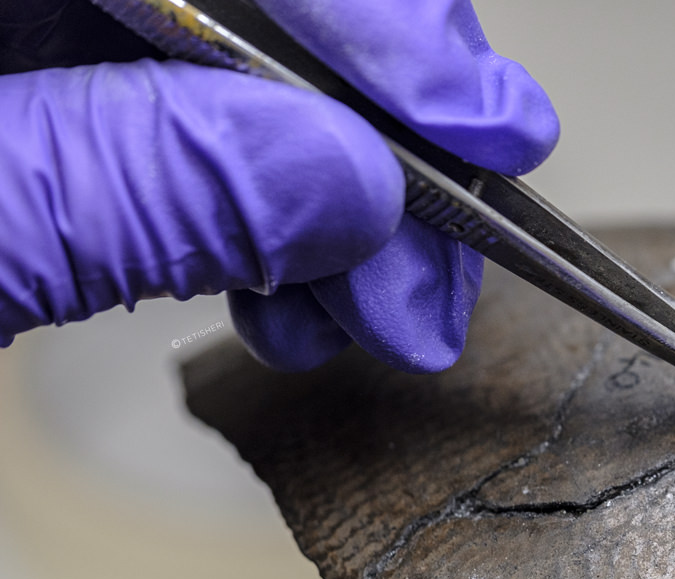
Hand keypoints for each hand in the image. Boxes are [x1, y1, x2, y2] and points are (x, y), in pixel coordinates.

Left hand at [0, 0, 557, 371]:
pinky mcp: (71, 109)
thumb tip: (351, 181)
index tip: (489, 127)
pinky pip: (215, 141)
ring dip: (351, 215)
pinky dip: (284, 235)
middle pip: (272, 12)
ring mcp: (53, 49)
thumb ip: (145, 189)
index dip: (383, 23)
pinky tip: (302, 304)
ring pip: (264, 81)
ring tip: (377, 319)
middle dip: (380, 148)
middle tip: (429, 279)